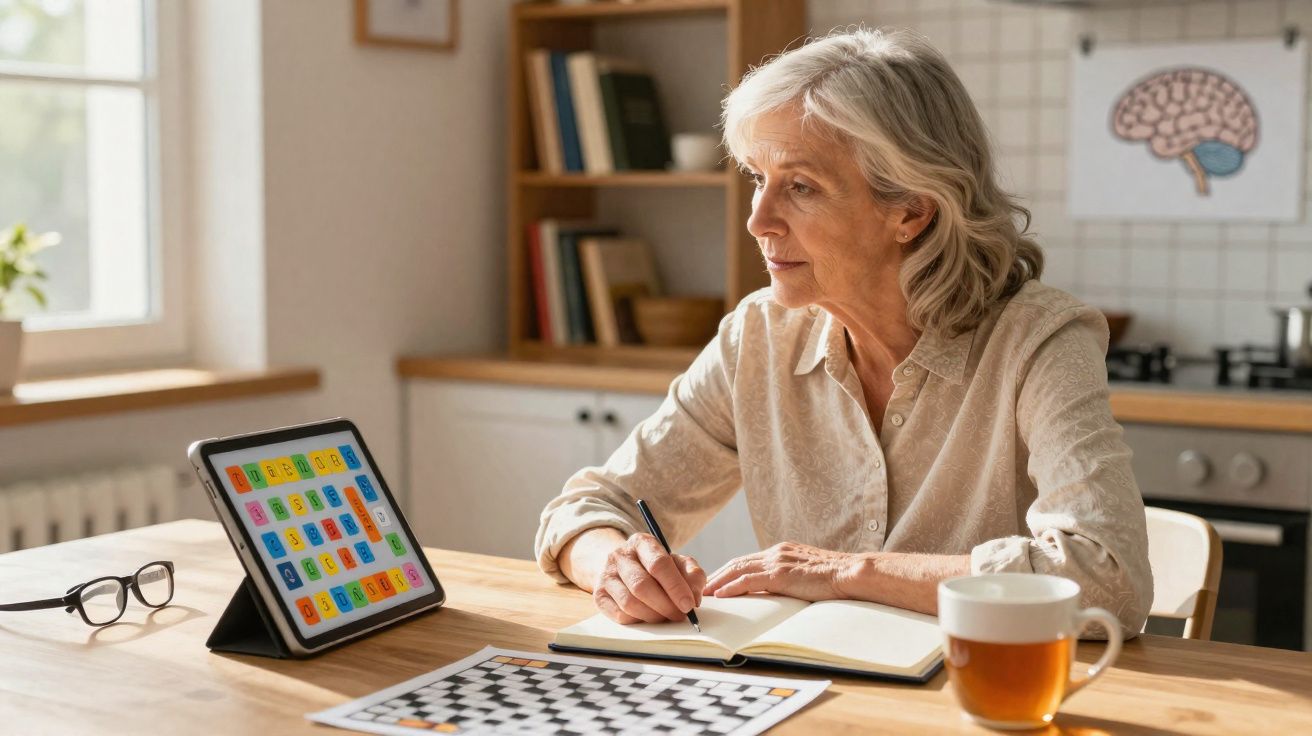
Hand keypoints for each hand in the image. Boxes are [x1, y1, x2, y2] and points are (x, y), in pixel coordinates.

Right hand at [593, 533, 706, 624]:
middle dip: (665, 605)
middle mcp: (620, 556)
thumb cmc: (655, 567)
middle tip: (679, 615)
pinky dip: (638, 621)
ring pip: (629, 602)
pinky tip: (648, 617)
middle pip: (642, 585)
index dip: (675, 587)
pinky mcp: (599, 595)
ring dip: (653, 615)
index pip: (658, 564)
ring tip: (665, 617)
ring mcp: (606, 575)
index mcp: (641, 542)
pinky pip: (619, 615)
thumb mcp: (677, 563)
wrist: (623, 567)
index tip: (689, 604)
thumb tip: (694, 597)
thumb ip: (692, 575)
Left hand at [703, 542, 859, 600]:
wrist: (850, 573)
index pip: (747, 560)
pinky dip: (731, 587)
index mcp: (782, 551)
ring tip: (704, 593)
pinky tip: (721, 595)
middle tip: (701, 587)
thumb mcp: (808, 573)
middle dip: (717, 575)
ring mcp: (777, 561)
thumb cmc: (835, 577)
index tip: (716, 581)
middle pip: (737, 563)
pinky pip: (748, 581)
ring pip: (738, 570)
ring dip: (718, 582)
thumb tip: (782, 589)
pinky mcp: (779, 575)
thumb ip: (792, 576)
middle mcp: (776, 552)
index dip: (729, 571)